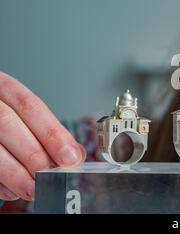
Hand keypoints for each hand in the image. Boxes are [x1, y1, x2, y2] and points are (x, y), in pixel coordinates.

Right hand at [0, 72, 85, 200]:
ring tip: (34, 188)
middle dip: (33, 154)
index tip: (70, 157)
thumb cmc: (4, 119)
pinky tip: (13, 191)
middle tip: (50, 175)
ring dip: (15, 173)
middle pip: (8, 124)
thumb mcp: (23, 115)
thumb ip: (46, 132)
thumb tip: (75, 154)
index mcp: (3, 86)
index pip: (30, 106)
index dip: (52, 133)